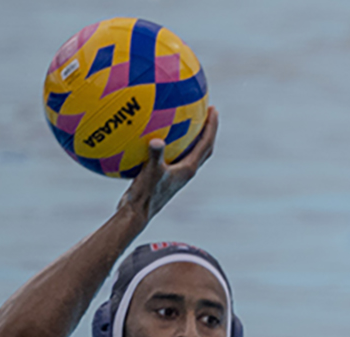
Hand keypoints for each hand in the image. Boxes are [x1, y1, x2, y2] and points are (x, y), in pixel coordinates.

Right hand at [117, 106, 218, 220]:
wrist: (136, 214)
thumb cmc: (145, 195)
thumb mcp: (149, 173)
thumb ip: (155, 156)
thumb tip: (157, 140)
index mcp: (188, 169)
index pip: (206, 144)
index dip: (211, 126)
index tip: (213, 109)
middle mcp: (185, 172)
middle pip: (203, 148)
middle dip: (207, 130)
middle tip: (207, 112)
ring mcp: (175, 175)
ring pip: (190, 153)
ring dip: (192, 137)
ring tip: (187, 120)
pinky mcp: (164, 177)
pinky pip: (172, 156)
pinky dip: (171, 144)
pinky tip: (157, 134)